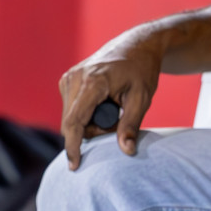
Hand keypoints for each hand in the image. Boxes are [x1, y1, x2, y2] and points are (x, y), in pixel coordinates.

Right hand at [58, 25, 166, 168]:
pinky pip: (71, 109)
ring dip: (89, 123)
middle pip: (72, 123)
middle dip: (92, 131)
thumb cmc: (142, 70)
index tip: (74, 166)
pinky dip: (85, 114)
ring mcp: (68, 77)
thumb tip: (126, 151)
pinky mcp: (67, 80)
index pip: (74, 122)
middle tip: (118, 121)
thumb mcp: (142, 98)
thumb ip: (131, 125)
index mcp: (92, 82)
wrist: (137, 45)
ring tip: (113, 108)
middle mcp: (75, 78)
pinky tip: (103, 104)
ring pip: (70, 118)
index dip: (73, 146)